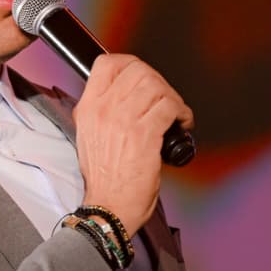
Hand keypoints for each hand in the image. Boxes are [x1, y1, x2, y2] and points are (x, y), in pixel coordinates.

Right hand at [73, 54, 193, 231]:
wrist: (108, 206)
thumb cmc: (104, 178)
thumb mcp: (89, 136)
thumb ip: (102, 111)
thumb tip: (126, 95)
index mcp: (88, 108)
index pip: (107, 64)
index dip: (131, 64)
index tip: (143, 75)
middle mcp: (103, 110)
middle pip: (138, 70)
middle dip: (159, 81)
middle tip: (165, 97)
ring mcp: (123, 121)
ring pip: (156, 86)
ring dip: (173, 97)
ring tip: (176, 112)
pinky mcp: (145, 135)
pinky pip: (169, 106)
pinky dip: (182, 112)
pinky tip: (182, 124)